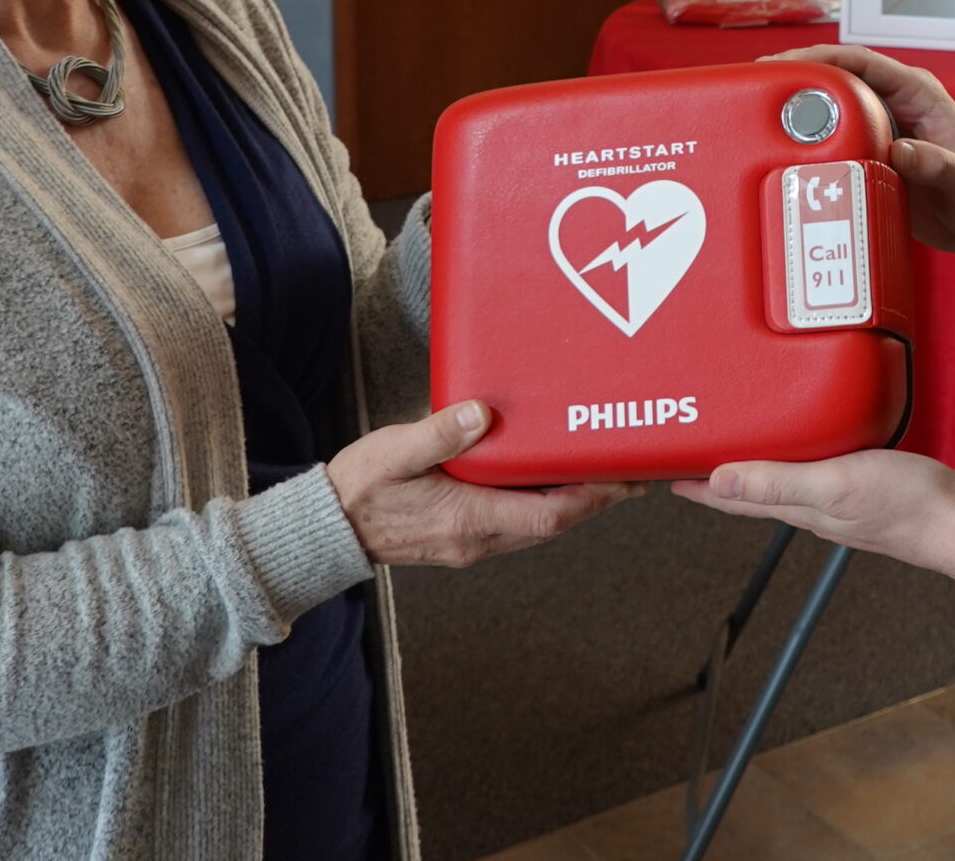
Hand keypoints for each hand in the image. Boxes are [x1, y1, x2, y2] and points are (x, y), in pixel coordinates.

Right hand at [324, 401, 635, 566]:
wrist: (326, 530)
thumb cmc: (358, 490)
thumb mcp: (395, 452)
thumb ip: (440, 433)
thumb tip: (481, 412)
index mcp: (469, 519)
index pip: (548, 515)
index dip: (591, 498)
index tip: (621, 479)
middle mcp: (478, 539)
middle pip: (553, 524)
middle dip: (594, 500)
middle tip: (628, 474)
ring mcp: (471, 543)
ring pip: (538, 526)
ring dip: (571, 503)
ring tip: (598, 473)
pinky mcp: (462, 537)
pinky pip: (516, 524)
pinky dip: (540, 504)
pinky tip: (545, 480)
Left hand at [670, 450, 954, 585]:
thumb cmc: (911, 506)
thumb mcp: (837, 483)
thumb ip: (779, 481)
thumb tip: (718, 480)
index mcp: (799, 507)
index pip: (730, 497)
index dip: (692, 485)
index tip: (658, 470)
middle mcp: (811, 506)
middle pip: (748, 490)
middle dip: (713, 474)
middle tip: (684, 452)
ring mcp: (838, 498)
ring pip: (779, 480)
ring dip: (750, 465)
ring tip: (728, 445)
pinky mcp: (864, 486)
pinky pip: (813, 471)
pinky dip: (792, 458)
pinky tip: (800, 444)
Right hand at [766, 44, 954, 272]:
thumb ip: (938, 165)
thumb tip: (900, 151)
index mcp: (917, 94)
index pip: (863, 63)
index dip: (822, 58)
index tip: (786, 64)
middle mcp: (894, 107)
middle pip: (836, 81)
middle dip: (797, 80)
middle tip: (757, 88)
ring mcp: (880, 133)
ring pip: (830, 112)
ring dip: (797, 113)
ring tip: (757, 117)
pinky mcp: (870, 159)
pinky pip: (832, 146)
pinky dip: (808, 148)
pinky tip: (781, 155)